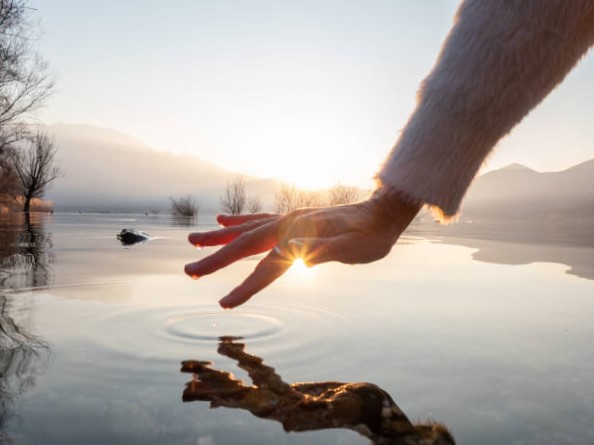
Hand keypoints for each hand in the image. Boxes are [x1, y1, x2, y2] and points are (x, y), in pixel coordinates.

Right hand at [185, 189, 420, 308]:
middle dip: (215, 259)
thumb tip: (290, 253)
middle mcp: (288, 224)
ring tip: (192, 241)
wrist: (382, 213)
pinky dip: (238, 222)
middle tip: (188, 271)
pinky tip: (223, 221)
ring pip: (245, 230)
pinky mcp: (292, 218)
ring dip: (218, 238)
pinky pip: (258, 220)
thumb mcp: (354, 248)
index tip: (223, 305)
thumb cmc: (371, 236)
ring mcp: (289, 219)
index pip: (267, 267)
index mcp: (300, 235)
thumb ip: (323, 250)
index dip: (245, 287)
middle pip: (245, 245)